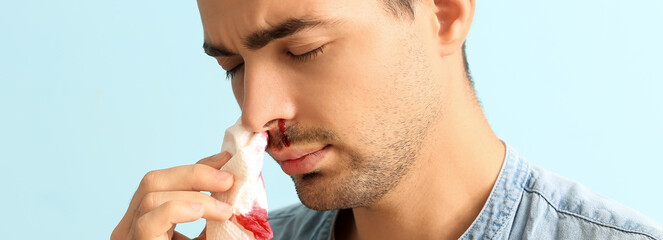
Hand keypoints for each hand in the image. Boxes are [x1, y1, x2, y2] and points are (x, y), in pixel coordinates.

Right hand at [111, 152, 234, 239]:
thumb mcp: (207, 235)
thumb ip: (213, 212)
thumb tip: (230, 179)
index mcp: (144, 220)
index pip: (164, 182)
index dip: (197, 168)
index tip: (226, 161)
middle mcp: (130, 225)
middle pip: (152, 181)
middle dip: (194, 174)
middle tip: (228, 180)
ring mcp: (128, 236)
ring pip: (150, 196)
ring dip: (194, 195)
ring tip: (225, 209)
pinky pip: (148, 221)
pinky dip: (177, 209)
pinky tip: (201, 211)